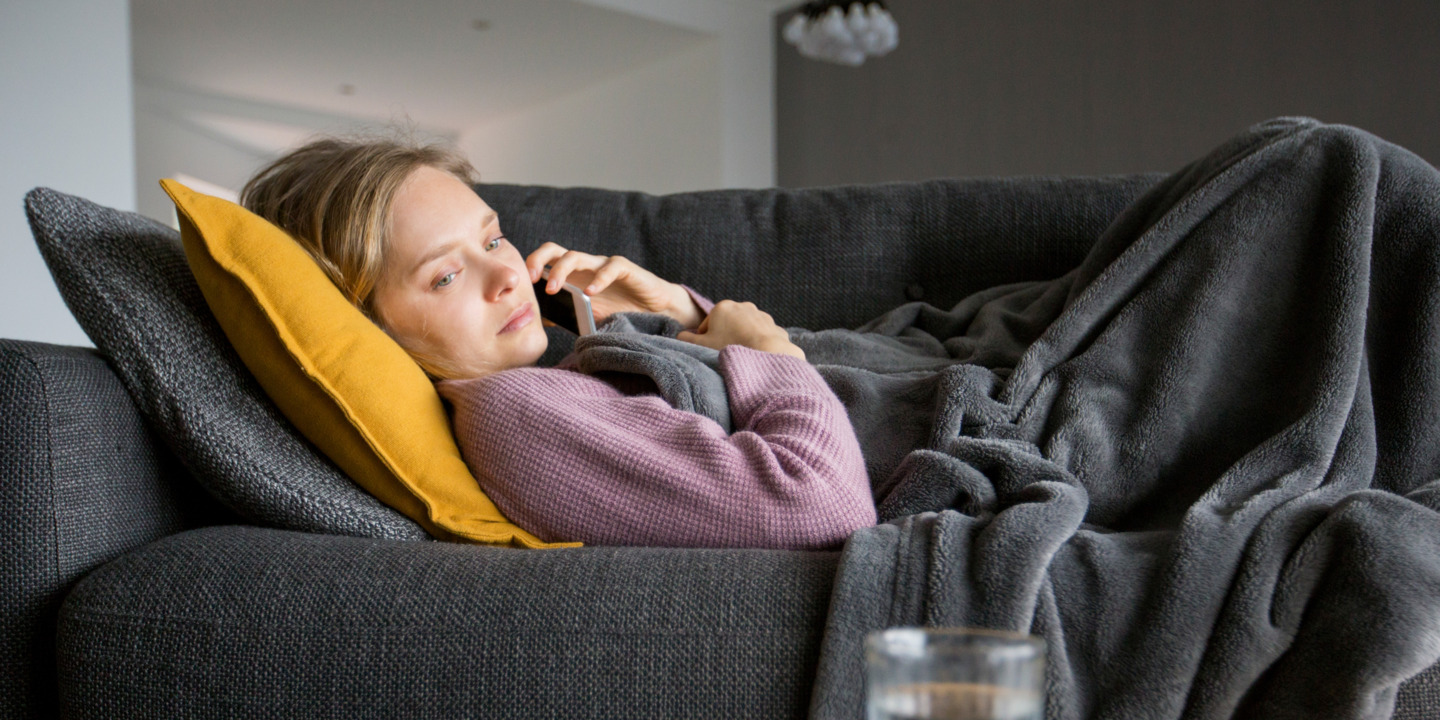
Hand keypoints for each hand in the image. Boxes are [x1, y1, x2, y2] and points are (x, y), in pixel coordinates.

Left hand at [526, 244, 703, 327]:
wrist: (656, 313)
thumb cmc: (620, 311)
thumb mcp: (587, 316)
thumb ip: (565, 313)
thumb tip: (538, 317)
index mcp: (573, 276)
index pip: (546, 261)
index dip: (532, 266)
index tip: (522, 284)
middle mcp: (585, 267)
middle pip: (556, 250)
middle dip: (539, 259)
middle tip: (532, 278)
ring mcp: (603, 266)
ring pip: (577, 256)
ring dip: (562, 271)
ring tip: (556, 290)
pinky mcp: (625, 269)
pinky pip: (610, 267)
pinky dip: (599, 279)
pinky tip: (591, 293)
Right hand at [676, 300, 804, 359]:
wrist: (767, 354)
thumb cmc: (731, 348)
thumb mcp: (701, 345)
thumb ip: (686, 339)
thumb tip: (680, 336)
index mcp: (722, 307)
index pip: (707, 324)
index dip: (706, 339)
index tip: (710, 351)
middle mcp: (743, 306)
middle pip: (727, 325)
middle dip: (725, 337)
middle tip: (725, 353)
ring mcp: (761, 315)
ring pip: (745, 329)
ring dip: (742, 339)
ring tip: (741, 355)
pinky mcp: (774, 326)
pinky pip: (761, 335)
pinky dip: (758, 343)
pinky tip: (756, 355)